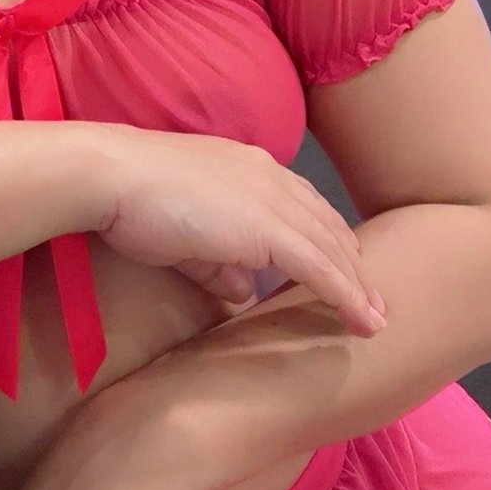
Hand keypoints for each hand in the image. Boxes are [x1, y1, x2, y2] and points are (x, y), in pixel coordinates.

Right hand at [95, 126, 387, 336]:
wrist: (114, 176)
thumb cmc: (133, 198)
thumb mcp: (182, 234)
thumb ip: (216, 261)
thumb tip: (241, 290)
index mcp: (249, 167)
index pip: (302, 205)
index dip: (325, 239)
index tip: (342, 268)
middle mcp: (270, 176)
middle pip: (327, 225)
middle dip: (353, 264)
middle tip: (372, 300)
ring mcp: (273, 200)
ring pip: (332, 249)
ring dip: (359, 286)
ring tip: (375, 319)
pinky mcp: (269, 229)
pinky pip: (321, 268)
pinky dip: (347, 296)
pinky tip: (362, 322)